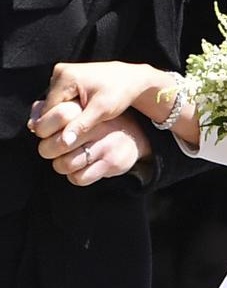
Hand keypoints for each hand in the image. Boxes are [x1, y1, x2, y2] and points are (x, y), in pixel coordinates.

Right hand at [28, 61, 159, 147]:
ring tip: (83, 118)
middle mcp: (59, 71)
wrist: (131, 79)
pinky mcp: (65, 78)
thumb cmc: (120, 93)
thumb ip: (81, 125)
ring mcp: (61, 73)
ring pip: (52, 106)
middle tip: (81, 126)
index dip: (57, 128)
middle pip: (48, 108)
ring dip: (63, 116)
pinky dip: (67, 109)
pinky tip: (81, 113)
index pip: (47, 112)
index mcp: (66, 76)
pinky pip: (58, 100)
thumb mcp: (102, 110)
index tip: (73, 135)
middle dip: (60, 121)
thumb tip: (64, 142)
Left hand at [33, 100, 152, 186]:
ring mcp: (106, 144)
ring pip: (66, 164)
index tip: (44, 132)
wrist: (133, 136)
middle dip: (48, 150)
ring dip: (60, 164)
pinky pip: (79, 178)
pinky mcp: (111, 163)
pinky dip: (74, 176)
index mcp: (89, 109)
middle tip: (51, 149)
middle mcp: (98, 125)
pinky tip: (79, 168)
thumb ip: (55, 111)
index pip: (60, 115)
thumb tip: (32, 124)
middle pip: (58, 144)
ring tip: (65, 159)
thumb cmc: (97, 123)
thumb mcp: (81, 110)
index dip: (44, 127)